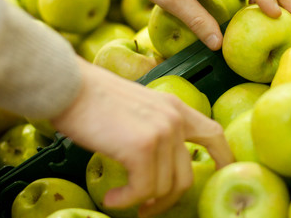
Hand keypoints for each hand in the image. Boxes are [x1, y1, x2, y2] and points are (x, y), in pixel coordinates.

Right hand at [51, 59, 232, 217]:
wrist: (67, 85)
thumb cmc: (90, 97)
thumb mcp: (136, 107)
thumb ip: (153, 127)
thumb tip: (154, 162)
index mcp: (175, 107)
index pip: (213, 134)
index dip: (223, 159)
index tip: (219, 175)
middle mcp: (175, 119)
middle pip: (186, 175)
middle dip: (168, 199)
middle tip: (148, 208)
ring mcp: (161, 132)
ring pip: (164, 187)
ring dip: (142, 200)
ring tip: (121, 199)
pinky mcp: (143, 147)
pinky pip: (143, 189)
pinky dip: (127, 200)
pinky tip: (113, 198)